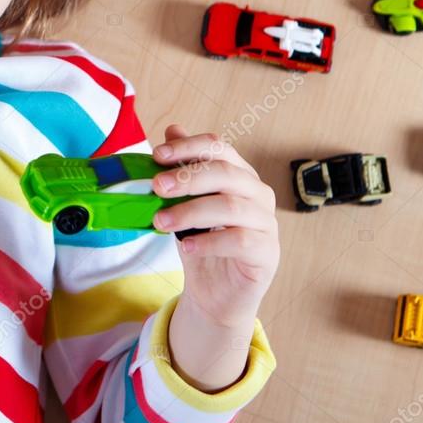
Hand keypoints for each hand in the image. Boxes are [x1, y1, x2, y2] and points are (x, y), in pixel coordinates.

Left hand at [150, 124, 278, 329]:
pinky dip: (209, 242)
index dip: (188, 147)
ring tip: (161, 222)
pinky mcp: (267, 253)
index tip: (157, 154)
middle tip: (156, 187)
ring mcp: (266, 223)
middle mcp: (257, 193)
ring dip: (190, 211)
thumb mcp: (185, 202)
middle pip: (225, 173)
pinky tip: (187, 247)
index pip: (217, 147)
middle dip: (187, 177)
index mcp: (238, 173)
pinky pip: (240, 241)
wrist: (215, 293)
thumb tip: (172, 130)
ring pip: (230, 206)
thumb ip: (182, 169)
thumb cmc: (202, 240)